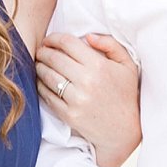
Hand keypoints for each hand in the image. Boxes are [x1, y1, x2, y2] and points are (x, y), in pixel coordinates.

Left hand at [38, 32, 141, 166]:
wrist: (124, 130)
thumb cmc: (125, 94)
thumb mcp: (127, 65)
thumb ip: (111, 45)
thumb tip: (88, 36)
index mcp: (99, 65)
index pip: (68, 43)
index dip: (54, 38)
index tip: (49, 40)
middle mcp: (86, 81)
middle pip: (54, 58)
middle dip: (44, 51)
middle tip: (41, 51)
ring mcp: (76, 99)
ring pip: (47, 76)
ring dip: (39, 67)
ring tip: (40, 64)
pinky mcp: (68, 114)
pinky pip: (47, 95)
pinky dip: (41, 85)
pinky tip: (42, 81)